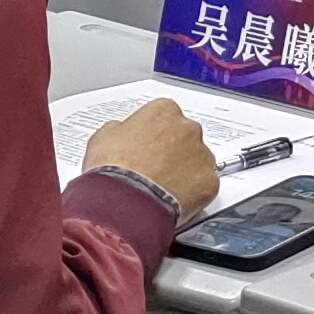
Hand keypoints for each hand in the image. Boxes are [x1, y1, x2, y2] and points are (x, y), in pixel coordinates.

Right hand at [83, 97, 221, 217]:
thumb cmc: (113, 170)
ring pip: (197, 160)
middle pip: (185, 136)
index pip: (165, 116)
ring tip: (162, 187)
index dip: (154, 134)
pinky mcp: (209, 181)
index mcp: (164, 111)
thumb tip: (122, 133)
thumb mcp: (103, 137)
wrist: (124, 202)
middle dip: (173, 150)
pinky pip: (204, 184)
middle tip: (155, 168)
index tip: (148, 146)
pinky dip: (193, 192)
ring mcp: (202, 154)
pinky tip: (174, 198)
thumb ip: (119, 129)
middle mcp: (188, 128)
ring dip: (185, 171)